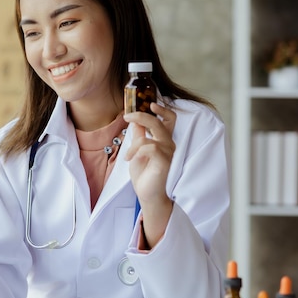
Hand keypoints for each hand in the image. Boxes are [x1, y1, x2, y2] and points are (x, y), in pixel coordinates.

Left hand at [123, 103, 175, 246]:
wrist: (146, 194)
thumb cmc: (144, 174)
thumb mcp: (137, 151)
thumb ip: (139, 136)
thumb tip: (135, 121)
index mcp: (163, 140)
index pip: (169, 119)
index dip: (162, 109)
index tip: (149, 103)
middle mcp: (168, 144)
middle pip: (160, 122)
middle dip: (143, 116)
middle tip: (127, 116)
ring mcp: (168, 152)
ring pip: (153, 134)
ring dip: (135, 142)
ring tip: (127, 155)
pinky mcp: (165, 160)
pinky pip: (150, 147)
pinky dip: (137, 151)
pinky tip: (130, 159)